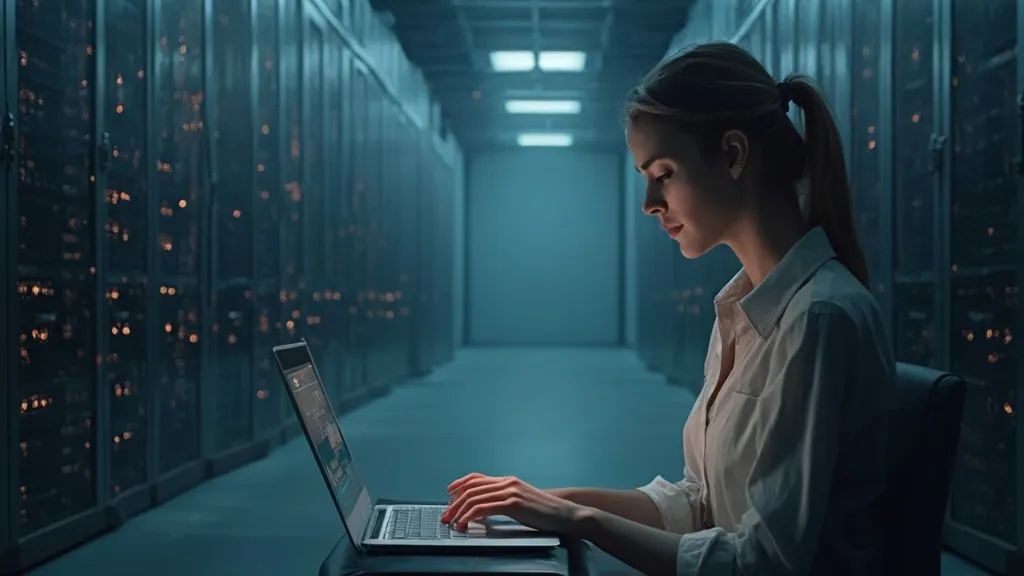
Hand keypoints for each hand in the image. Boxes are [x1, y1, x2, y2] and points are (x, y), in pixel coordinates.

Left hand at [441, 473, 582, 533]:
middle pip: (472, 488)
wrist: (565, 514)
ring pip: (475, 498)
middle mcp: (508, 483)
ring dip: (459, 511)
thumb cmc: (544, 512)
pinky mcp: (514, 504)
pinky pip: (484, 508)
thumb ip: (504, 501)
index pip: (477, 478)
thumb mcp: (521, 502)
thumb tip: (484, 509)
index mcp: (508, 481)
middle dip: (454, 502)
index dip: (459, 485)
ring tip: (452, 522)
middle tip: (445, 515)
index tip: (448, 494)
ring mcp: (511, 491)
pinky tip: (466, 523)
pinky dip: (471, 516)